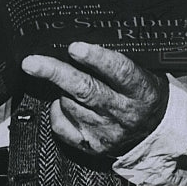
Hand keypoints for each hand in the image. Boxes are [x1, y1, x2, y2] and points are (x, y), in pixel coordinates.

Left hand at [22, 42, 168, 155]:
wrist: (154, 130)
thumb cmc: (143, 92)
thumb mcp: (144, 70)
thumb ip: (120, 59)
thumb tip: (85, 40)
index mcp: (140, 89)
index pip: (119, 72)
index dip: (96, 59)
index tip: (75, 48)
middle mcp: (123, 112)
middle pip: (85, 90)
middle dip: (56, 73)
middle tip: (32, 63)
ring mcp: (106, 131)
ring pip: (69, 104)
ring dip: (62, 90)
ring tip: (67, 81)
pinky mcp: (92, 145)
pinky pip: (62, 125)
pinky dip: (57, 111)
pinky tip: (64, 103)